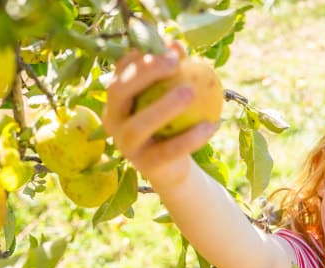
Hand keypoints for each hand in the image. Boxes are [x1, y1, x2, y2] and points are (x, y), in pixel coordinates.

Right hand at [102, 41, 217, 188]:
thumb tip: (176, 44)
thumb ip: (173, 70)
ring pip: (138, 126)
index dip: (137, 57)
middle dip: (144, 73)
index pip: (118, 71)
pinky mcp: (145, 166)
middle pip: (118, 92)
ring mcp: (125, 145)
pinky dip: (191, 138)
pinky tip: (211, 125)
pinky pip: (168, 151)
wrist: (172, 166)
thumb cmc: (171, 122)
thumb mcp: (172, 93)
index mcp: (116, 100)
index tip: (166, 49)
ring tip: (190, 92)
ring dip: (163, 107)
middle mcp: (113, 121)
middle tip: (175, 64)